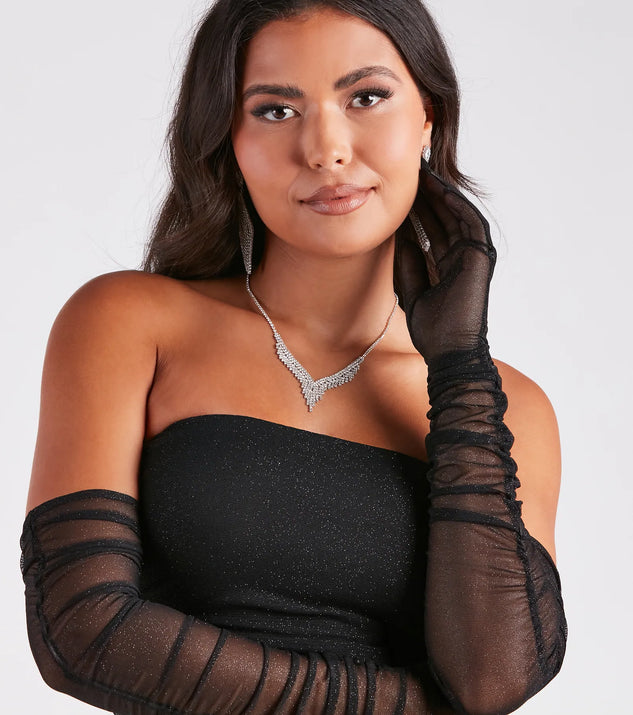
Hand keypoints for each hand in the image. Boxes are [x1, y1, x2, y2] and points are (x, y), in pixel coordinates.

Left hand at [396, 160, 495, 362]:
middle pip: (445, 216)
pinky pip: (470, 223)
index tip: (400, 188)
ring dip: (442, 193)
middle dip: (428, 194)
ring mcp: (474, 256)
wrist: (448, 352)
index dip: (419, 207)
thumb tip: (399, 228)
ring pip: (458, 215)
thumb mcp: (410, 285)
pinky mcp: (481, 257)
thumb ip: (408, 257)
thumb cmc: (431, 328)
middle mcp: (463, 256)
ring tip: (423, 173)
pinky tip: (439, 189)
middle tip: (411, 170)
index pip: (433, 227)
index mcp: (448, 264)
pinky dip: (456, 204)